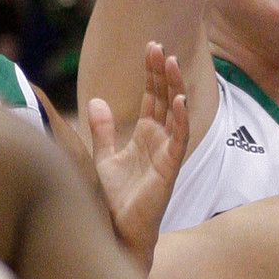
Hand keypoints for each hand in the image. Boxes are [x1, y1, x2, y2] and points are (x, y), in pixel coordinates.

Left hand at [89, 42, 188, 272]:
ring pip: (176, 111)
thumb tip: (97, 99)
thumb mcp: (103, 158)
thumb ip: (103, 130)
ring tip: (171, 63)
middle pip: (166, 97)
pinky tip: (179, 100)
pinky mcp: (171, 166)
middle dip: (163, 72)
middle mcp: (160, 138)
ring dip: (175, 87)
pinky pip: (180, 138)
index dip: (152, 72)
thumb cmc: (116, 199)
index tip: (151, 47)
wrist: (119, 231)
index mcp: (147, 134)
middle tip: (160, 47)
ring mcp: (168, 151)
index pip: (153, 96)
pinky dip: (181, 118)